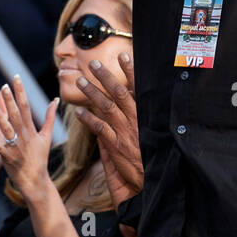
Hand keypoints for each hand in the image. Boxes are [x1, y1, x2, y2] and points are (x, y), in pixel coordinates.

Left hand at [0, 76, 60, 203]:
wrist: (35, 180)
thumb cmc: (39, 158)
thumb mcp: (47, 136)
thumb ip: (49, 117)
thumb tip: (55, 100)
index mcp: (31, 129)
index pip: (25, 106)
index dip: (20, 91)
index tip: (15, 77)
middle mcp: (24, 136)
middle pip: (16, 115)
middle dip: (10, 100)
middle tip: (4, 86)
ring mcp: (16, 147)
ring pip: (7, 129)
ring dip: (0, 118)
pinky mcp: (8, 158)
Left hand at [74, 52, 142, 202]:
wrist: (157, 180)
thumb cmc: (157, 156)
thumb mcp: (155, 134)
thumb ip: (141, 119)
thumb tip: (133, 103)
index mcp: (146, 115)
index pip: (137, 88)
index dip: (130, 71)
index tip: (123, 56)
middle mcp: (135, 120)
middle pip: (119, 93)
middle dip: (106, 77)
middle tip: (94, 64)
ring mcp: (125, 133)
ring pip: (107, 107)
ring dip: (93, 93)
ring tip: (81, 81)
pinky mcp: (117, 147)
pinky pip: (100, 129)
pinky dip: (88, 119)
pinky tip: (78, 112)